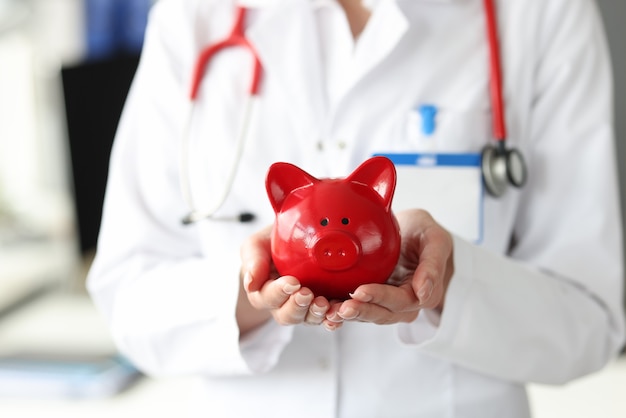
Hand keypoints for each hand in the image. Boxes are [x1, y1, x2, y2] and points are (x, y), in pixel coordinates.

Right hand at [238, 225, 330, 333]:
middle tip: (307, 294)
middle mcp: (283, 305)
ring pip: (308, 319)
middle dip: (298, 307)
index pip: (268, 298)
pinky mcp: (322, 306)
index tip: (292, 282)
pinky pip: (327, 318)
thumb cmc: (271, 244)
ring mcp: (304, 307)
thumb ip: (253, 261)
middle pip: (288, 316)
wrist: (291, 240)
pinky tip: (339, 314)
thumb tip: (250, 283)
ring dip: (316, 314)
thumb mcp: (256, 245)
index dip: (279, 293)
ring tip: (324, 304)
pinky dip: (333, 319)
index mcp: (263, 292)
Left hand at [324, 209, 453, 330]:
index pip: (401, 301)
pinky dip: (342, 309)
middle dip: (362, 311)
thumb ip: (432, 264)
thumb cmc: (425, 233)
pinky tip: (326, 308)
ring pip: (369, 314)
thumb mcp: (435, 239)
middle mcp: (406, 304)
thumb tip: (424, 292)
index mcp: (426, 293)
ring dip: (350, 314)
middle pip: (383, 313)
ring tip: (330, 311)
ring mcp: (389, 304)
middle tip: (341, 307)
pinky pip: (359, 307)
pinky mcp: (373, 298)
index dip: (380, 297)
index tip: (361, 291)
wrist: (412, 231)